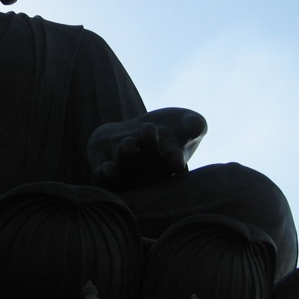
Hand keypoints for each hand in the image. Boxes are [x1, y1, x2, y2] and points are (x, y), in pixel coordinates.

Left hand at [87, 108, 206, 187]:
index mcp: (172, 162)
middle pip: (148, 162)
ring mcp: (127, 170)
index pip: (175, 162)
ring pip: (125, 166)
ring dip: (126, 156)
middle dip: (148, 146)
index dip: (175, 159)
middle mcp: (149, 171)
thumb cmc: (172, 128)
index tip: (176, 155)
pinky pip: (104, 177)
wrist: (141, 131)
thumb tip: (194, 126)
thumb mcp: (188, 122)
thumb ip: (194, 125)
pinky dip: (104, 175)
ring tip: (128, 144)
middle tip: (148, 128)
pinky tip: (106, 168)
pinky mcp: (104, 167)